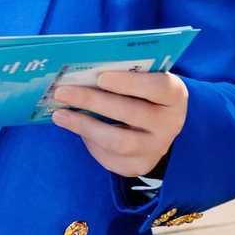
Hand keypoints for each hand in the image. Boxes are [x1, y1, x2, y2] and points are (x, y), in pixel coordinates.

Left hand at [49, 70, 187, 178]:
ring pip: (119, 142)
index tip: (100, 77)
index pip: (157, 87)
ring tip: (60, 114)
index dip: (129, 83)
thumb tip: (82, 69)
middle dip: (93, 101)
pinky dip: (90, 142)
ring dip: (85, 126)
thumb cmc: (144, 93)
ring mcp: (157, 148)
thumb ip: (124, 72)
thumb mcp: (144, 79)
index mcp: (174, 95)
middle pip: (131, 114)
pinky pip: (111, 158)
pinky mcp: (140, 166)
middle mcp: (170, 123)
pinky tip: (75, 127)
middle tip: (63, 92)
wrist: (158, 127)